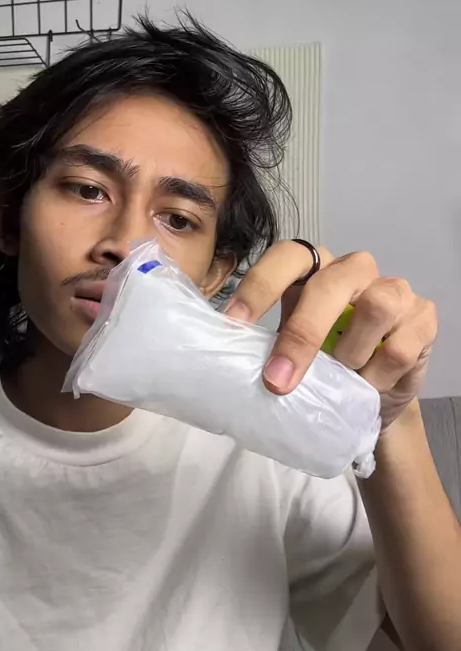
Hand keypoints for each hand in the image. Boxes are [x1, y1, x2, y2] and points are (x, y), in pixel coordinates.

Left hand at [225, 241, 436, 428]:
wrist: (374, 394)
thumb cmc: (326, 363)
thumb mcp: (292, 349)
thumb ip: (269, 343)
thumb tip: (227, 359)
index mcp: (315, 268)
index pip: (288, 256)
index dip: (260, 285)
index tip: (234, 323)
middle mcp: (354, 270)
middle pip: (330, 284)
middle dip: (302, 335)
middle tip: (277, 381)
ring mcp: (394, 290)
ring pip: (375, 307)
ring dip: (350, 354)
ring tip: (343, 377)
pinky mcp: (423, 318)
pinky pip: (399, 347)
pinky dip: (377, 376)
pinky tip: (369, 386)